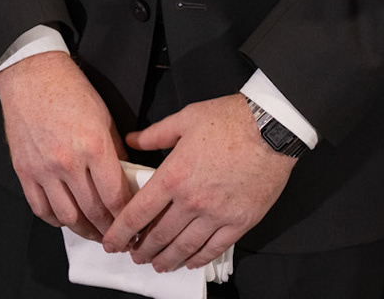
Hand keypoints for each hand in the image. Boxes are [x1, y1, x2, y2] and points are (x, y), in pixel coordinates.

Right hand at [0, 50, 132, 240]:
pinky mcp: (24, 171)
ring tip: (95, 233)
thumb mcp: (104, 117)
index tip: (133, 225)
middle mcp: (68, 161)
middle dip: (109, 230)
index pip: (115, 196)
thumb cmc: (68, 89)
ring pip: (67, 217)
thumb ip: (115, 152)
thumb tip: (125, 179)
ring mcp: (44, 169)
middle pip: (93, 212)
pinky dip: (56, 220)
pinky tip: (66, 219)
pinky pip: (41, 208)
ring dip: (84, 231)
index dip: (127, 217)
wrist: (32, 75)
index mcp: (93, 146)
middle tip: (118, 236)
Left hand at [102, 94, 294, 271]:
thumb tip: (132, 140)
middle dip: (142, 250)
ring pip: (184, 247)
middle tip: (134, 256)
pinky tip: (190, 261)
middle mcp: (192, 201)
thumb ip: (155, 134)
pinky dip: (199, 258)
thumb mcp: (185, 119)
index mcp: (174, 176)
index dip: (120, 232)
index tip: (111, 242)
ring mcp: (216, 215)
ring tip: (157, 264)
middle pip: (158, 236)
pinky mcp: (239, 222)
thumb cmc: (230, 119)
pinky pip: (214, 248)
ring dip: (166, 259)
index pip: (138, 213)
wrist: (272, 128)